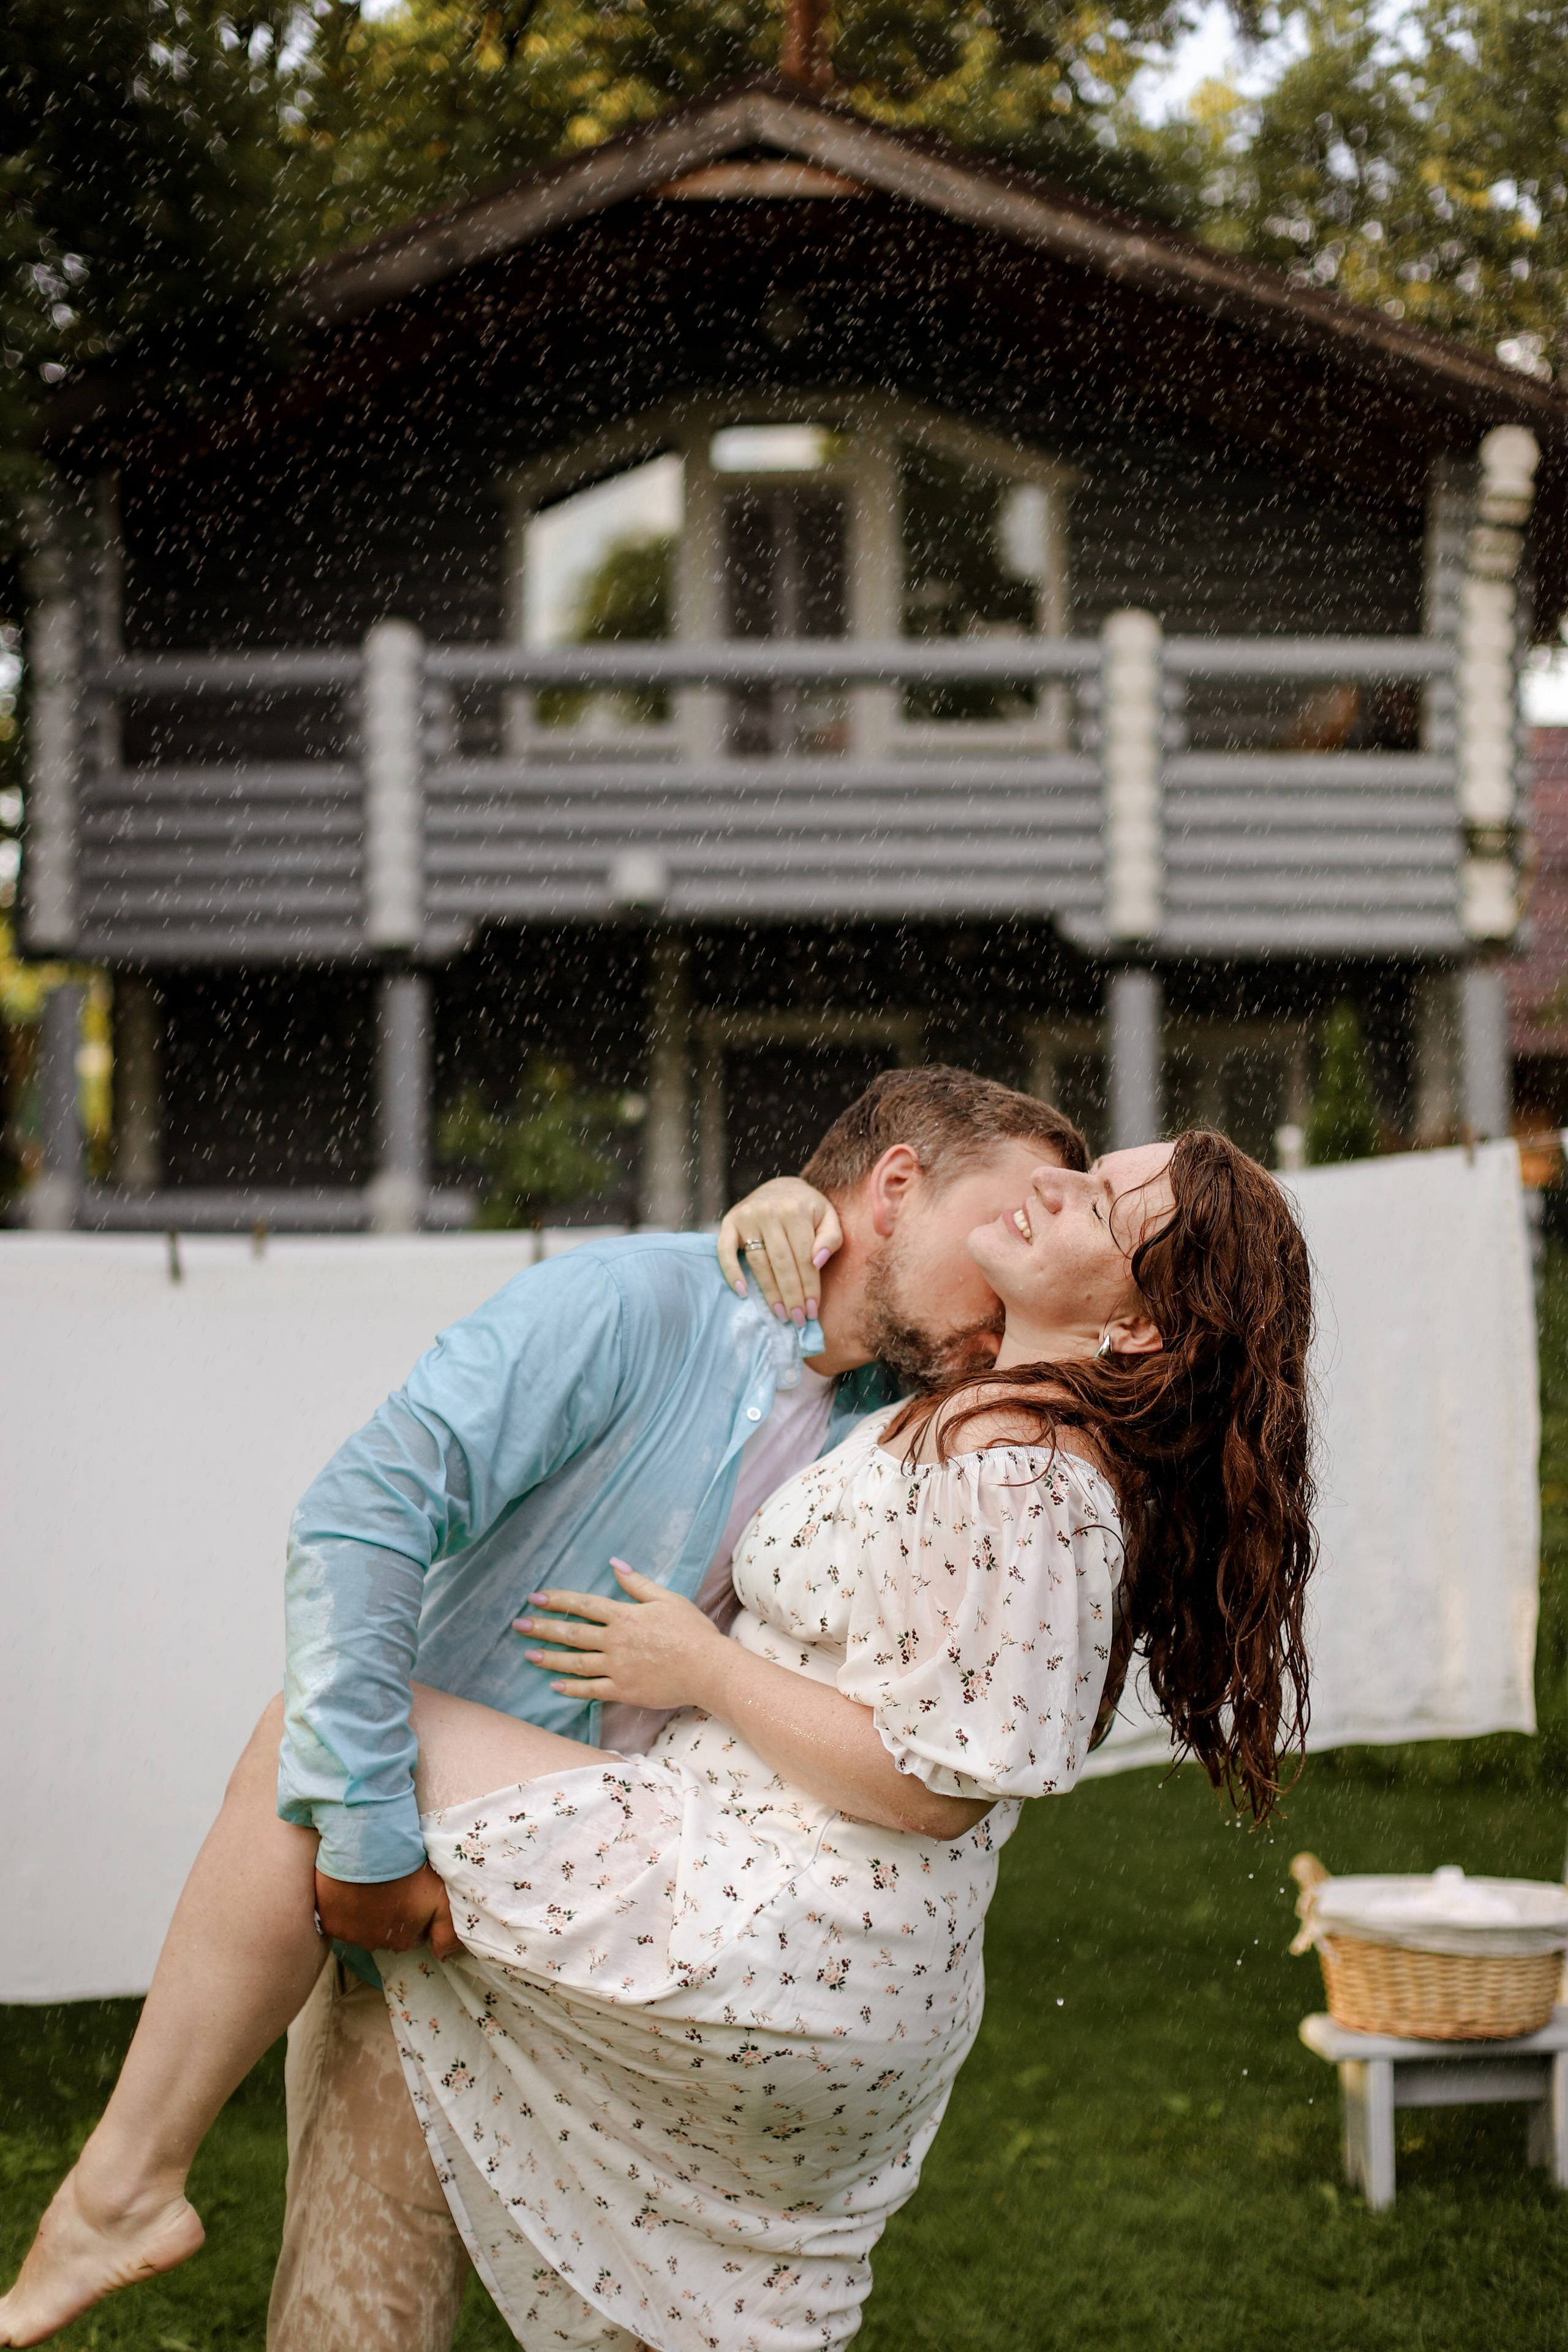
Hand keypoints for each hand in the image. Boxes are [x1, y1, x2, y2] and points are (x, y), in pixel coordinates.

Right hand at [314, 1862, 460, 1960]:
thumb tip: (442, 1956)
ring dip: (366, 1910)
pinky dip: (343, 1906)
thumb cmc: (411, 1870)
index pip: (412, 1934)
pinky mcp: (330, 1922)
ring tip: (370, 1883)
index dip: (413, 1912)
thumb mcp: (442, 1899)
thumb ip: (447, 1931)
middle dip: (390, 1913)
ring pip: (362, 1926)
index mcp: (403, 1941)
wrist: (372, 1849)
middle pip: (386, 1932)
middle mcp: (376, 1945)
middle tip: (392, 1885)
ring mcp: (351, 1935)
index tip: (412, 1892)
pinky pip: (338, 1918)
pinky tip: (349, 1887)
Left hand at [514, 1561, 726, 1712]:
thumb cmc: (691, 1631)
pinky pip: (592, 1690)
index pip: (583, 1605)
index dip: (557, 1600)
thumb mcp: (666, 1599)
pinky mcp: (623, 1690)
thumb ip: (637, 1583)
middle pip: (572, 1633)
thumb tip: (615, 1565)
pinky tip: (555, 1686)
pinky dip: (572, 1688)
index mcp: (624, 1616)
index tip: (535, 1597)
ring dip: (550, 1658)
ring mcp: (617, 1668)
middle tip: (519, 1625)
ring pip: (576, 1662)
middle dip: (543, 1628)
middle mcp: (615, 1641)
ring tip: (529, 1654)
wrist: (707, 1668)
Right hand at [717, 1176, 841, 1323]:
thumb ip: (831, 1238)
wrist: (780, 1186)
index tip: (812, 1311)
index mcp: (796, 1210)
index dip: (809, 1286)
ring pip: (758, 1262)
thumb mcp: (828, 1216)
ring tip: (780, 1314)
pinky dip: (731, 1272)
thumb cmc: (808, 1208)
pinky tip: (742, 1293)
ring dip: (769, 1292)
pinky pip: (725, 1251)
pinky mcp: (729, 1222)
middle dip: (791, 1295)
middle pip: (781, 1263)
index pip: (804, 1257)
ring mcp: (747, 1217)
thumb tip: (817, 1261)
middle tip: (796, 1320)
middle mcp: (770, 1212)